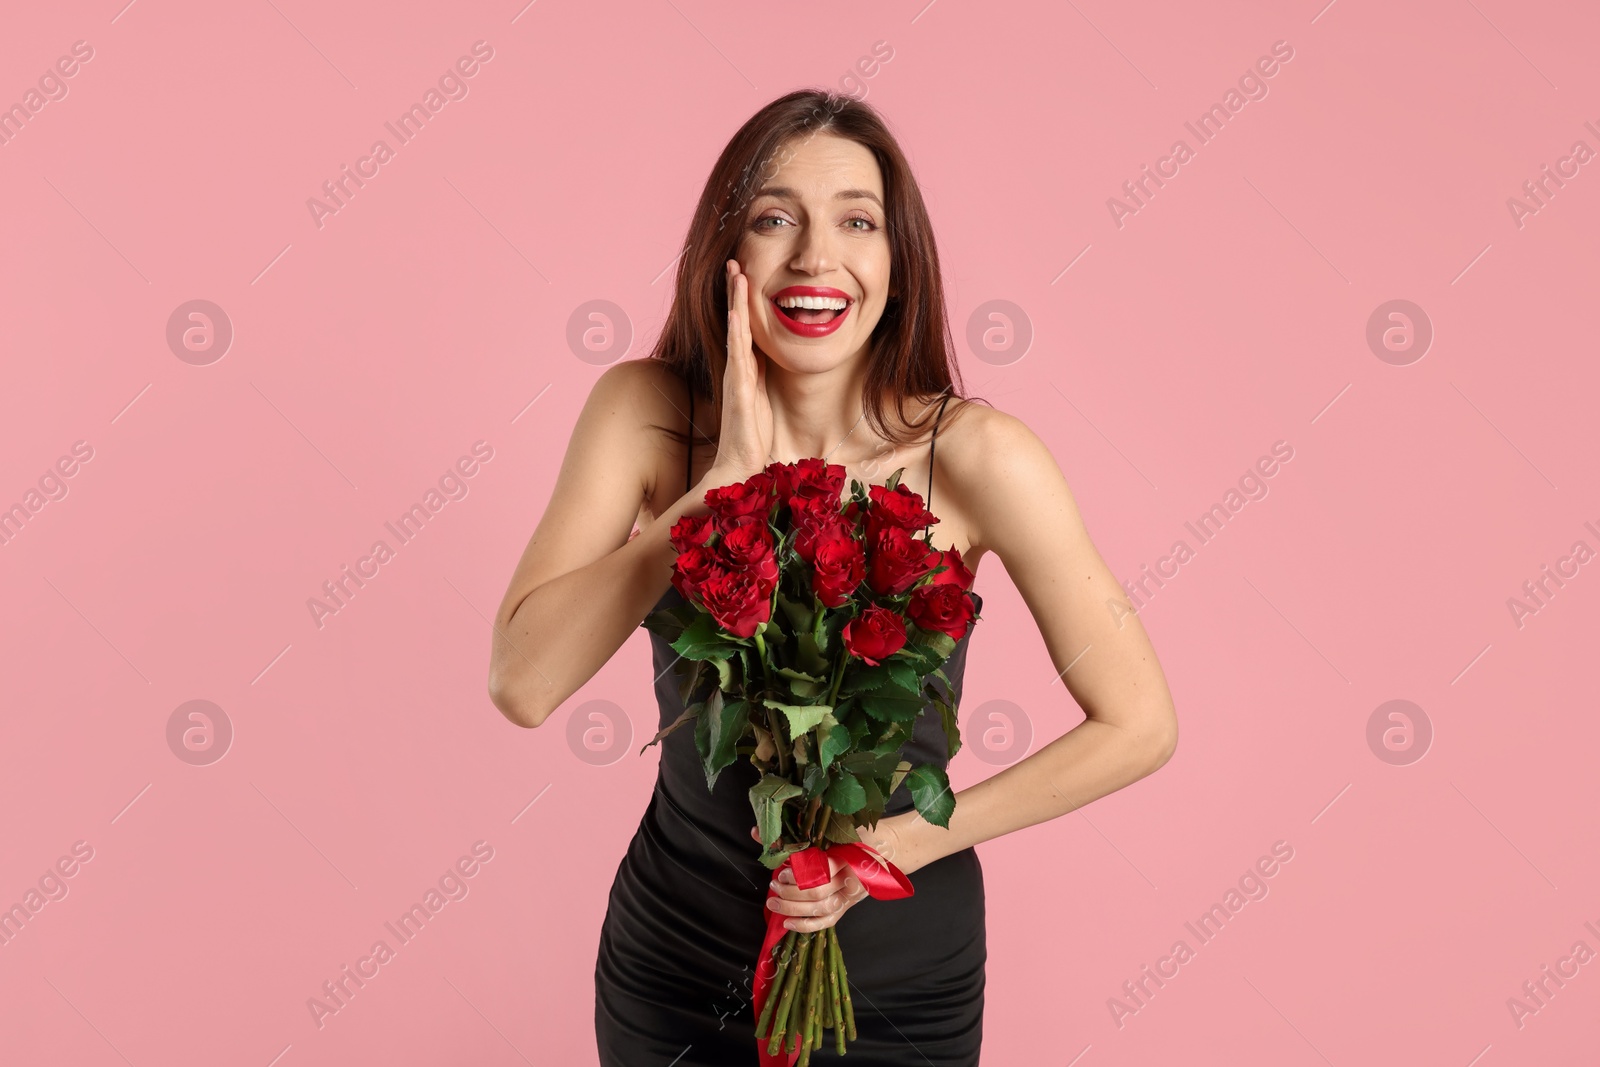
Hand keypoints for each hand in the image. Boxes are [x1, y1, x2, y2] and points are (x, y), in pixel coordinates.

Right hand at [708, 259, 773, 483]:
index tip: (744, 277)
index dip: (743, 303)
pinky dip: (736, 333)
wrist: (740, 466)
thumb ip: (766, 379)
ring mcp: (736, 378)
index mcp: (747, 371)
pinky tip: (736, 313)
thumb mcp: (765, 400)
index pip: (745, 330)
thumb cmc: (753, 438)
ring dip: (735, 302)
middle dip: (736, 293)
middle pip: (737, 323)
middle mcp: (738, 370)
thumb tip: (773, 361)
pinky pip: (738, 356)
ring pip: (736, 332)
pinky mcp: (739, 390)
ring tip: (736, 274)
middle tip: (735, 263)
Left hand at [748, 817, 917, 932]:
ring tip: (773, 902)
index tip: (783, 870)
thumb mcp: (835, 829)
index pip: (822, 869)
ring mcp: (850, 896)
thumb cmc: (858, 834)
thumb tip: (757, 832)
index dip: (799, 873)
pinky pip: (827, 921)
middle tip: (774, 883)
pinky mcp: (847, 907)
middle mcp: (851, 879)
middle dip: (791, 891)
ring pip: (820, 909)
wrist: (886, 849)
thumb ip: (801, 832)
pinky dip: (806, 926)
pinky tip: (787, 923)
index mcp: (849, 856)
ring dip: (793, 908)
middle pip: (818, 892)